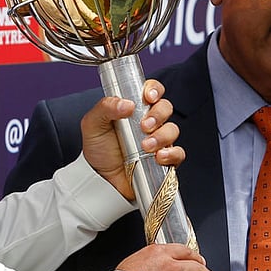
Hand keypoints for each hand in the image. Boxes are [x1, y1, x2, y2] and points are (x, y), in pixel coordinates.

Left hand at [81, 79, 181, 200]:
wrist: (100, 180)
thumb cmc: (98, 149)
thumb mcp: (93, 124)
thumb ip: (105, 107)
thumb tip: (127, 103)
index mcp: (134, 108)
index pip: (151, 91)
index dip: (155, 90)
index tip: (149, 97)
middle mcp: (149, 122)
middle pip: (166, 107)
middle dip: (158, 115)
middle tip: (144, 126)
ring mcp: (158, 140)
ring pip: (172, 130)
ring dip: (162, 136)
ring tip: (146, 146)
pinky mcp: (164, 160)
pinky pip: (178, 153)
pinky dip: (172, 153)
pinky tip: (158, 157)